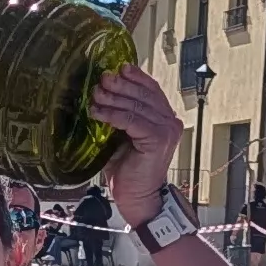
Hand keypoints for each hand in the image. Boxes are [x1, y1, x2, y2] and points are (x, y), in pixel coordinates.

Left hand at [90, 67, 185, 230]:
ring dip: (112, 98)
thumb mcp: (123, 136)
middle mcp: (170, 122)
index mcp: (165, 119)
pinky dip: (112, 114)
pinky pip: (130, 120)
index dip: (136, 77)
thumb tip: (102, 92)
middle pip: (143, 94)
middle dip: (120, 85)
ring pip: (136, 106)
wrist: (138, 197)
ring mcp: (167, 130)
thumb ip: (120, 115)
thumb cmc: (129, 170)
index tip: (119, 68)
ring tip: (95, 95)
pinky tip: (97, 112)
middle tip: (102, 80)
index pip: (151, 90)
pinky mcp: (158, 139)